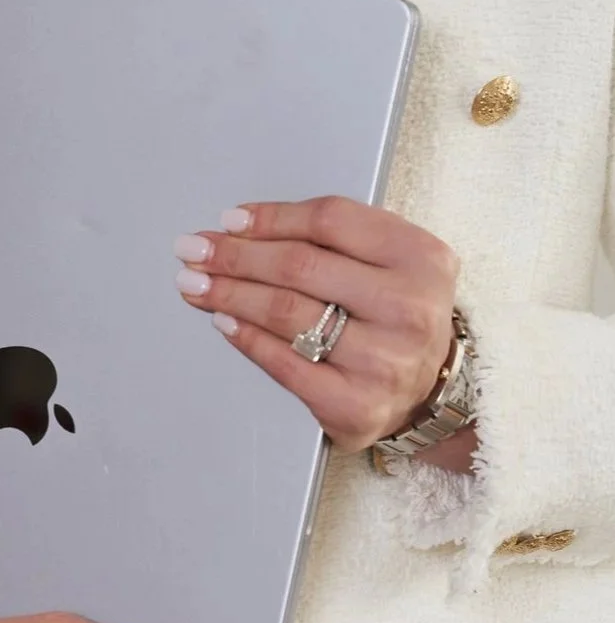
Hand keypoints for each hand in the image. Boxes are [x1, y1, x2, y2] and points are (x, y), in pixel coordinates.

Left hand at [173, 194, 461, 454]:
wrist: (427, 389)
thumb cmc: (393, 313)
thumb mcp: (387, 262)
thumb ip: (330, 238)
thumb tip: (239, 228)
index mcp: (421, 258)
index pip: (330, 221)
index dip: (271, 218)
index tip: (228, 220)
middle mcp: (409, 308)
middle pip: (301, 266)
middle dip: (236, 255)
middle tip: (194, 250)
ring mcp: (385, 361)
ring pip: (287, 312)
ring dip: (229, 293)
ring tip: (195, 283)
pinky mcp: (356, 404)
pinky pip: (284, 363)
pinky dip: (246, 337)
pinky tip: (223, 320)